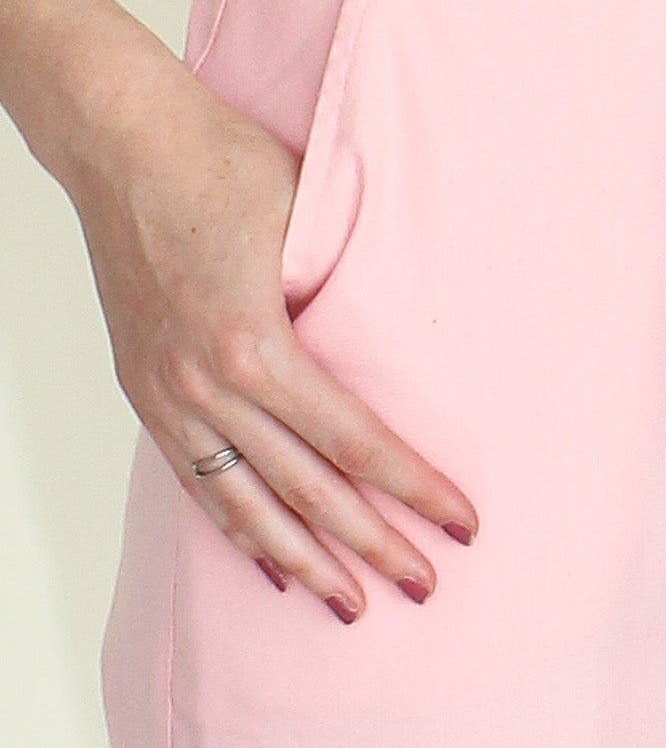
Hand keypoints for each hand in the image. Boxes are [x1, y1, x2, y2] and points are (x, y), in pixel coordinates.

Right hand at [68, 42, 478, 621]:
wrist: (123, 142)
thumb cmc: (220, 161)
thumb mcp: (309, 215)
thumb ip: (348, 284)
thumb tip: (409, 329)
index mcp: (256, 345)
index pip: (354, 441)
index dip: (413, 487)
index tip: (462, 522)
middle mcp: (207, 386)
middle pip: (306, 490)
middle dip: (372, 546)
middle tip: (425, 588)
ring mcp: (169, 395)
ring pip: (245, 505)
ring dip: (303, 561)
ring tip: (350, 605)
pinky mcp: (146, 389)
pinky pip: (196, 480)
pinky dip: (236, 528)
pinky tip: (267, 560)